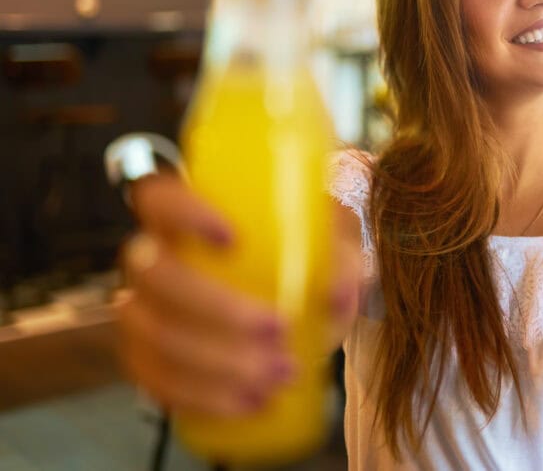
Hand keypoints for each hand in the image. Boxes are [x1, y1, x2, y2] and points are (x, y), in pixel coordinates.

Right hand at [117, 175, 361, 416]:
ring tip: (278, 376)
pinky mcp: (148, 360)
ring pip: (156, 336)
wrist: (288, 308)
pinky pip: (157, 383)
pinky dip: (204, 397)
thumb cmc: (299, 263)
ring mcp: (142, 311)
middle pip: (157, 276)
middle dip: (218, 309)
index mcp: (185, 218)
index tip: (233, 238)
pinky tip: (249, 403)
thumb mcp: (325, 250)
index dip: (184, 214)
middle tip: (281, 329)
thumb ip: (341, 262)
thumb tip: (339, 293)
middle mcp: (152, 260)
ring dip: (217, 363)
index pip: (159, 199)